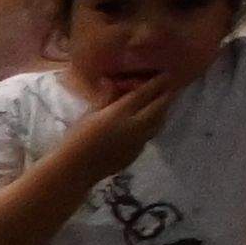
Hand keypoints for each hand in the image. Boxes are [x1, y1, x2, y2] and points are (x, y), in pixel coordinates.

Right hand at [54, 64, 192, 179]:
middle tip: (171, 87)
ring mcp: (138, 142)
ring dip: (163, 111)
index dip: (157, 83)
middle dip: (167, 95)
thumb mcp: (90, 114)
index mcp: (120, 114)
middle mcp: (134, 127)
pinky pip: (150, 135)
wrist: (74, 170)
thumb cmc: (76, 139)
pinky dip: (153, 125)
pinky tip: (149, 122)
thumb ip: (106, 97)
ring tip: (163, 103)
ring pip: (159, 122)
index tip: (167, 74)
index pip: (144, 94)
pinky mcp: (137, 154)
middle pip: (158, 108)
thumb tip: (113, 81)